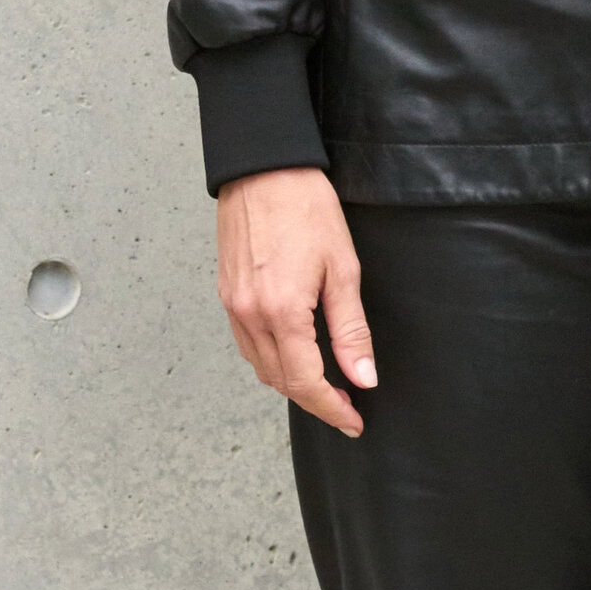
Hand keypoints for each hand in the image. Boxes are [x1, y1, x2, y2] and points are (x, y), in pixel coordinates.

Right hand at [216, 167, 376, 435]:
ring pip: (261, 367)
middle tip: (347, 403)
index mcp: (282, 312)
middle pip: (281, 381)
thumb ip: (350, 328)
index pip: (306, 383)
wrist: (264, 168)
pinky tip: (293, 352)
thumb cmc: (306, 208)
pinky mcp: (226, 295)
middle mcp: (250, 316)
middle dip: (315, 400)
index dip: (332, 409)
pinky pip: (247, 344)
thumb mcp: (343, 267)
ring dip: (292, 382)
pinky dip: (271, 359)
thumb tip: (364, 376)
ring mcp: (233, 307)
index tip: (354, 421)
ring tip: (325, 383)